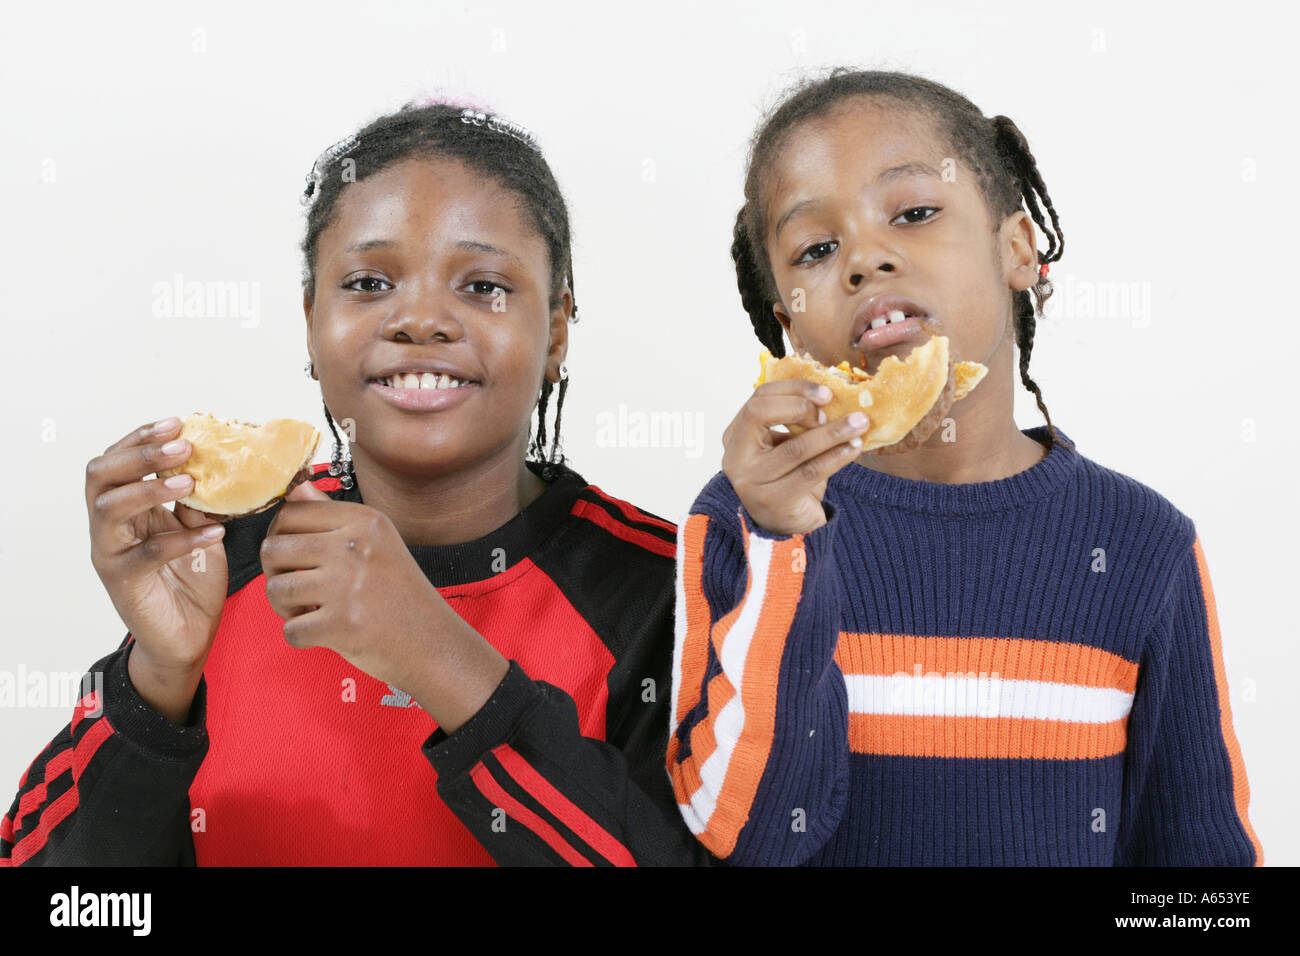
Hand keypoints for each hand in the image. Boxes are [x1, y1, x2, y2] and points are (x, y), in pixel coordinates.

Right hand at [86, 417, 229, 721]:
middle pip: (102, 475)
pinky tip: (213, 533)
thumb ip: (199, 501)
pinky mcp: (123, 582)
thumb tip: (220, 462)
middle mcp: (110, 526)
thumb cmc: (192, 581)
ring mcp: (111, 553)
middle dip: (140, 454)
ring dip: (149, 489)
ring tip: (189, 481)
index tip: (177, 423)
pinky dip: (180, 540)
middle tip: (181, 445)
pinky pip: (145, 555)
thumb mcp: (201, 530)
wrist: (188, 637)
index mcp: (126, 507)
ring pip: (109, 509)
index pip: (117, 461)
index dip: (141, 439)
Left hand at [262, 480, 506, 730]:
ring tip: (309, 611)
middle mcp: (355, 546)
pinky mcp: (342, 624)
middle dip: (276, 573)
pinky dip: (301, 636)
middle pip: (274, 549)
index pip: (291, 512)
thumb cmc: (400, 594)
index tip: (292, 556)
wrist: (433, 642)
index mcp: (364, 520)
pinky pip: (291, 629)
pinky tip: (323, 632)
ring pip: (276, 589)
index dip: (279, 536)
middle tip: (298, 588)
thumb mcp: (377, 543)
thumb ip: (333, 516)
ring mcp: (348, 585)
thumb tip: (296, 488)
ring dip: (285, 607)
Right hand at [721, 380, 870, 535]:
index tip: (826, 393)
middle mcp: (736, 457)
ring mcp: (752, 481)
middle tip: (833, 409)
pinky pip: (810, 472)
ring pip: (794, 447)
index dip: (793, 389)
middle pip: (761, 414)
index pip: (758, 398)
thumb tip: (832, 395)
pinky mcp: (774, 501)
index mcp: (735, 435)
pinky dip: (836, 457)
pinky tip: (854, 448)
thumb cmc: (786, 477)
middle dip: (802, 406)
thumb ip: (795, 422)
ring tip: (859, 424)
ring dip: (832, 432)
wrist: (785, 526)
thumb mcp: (783, 445)